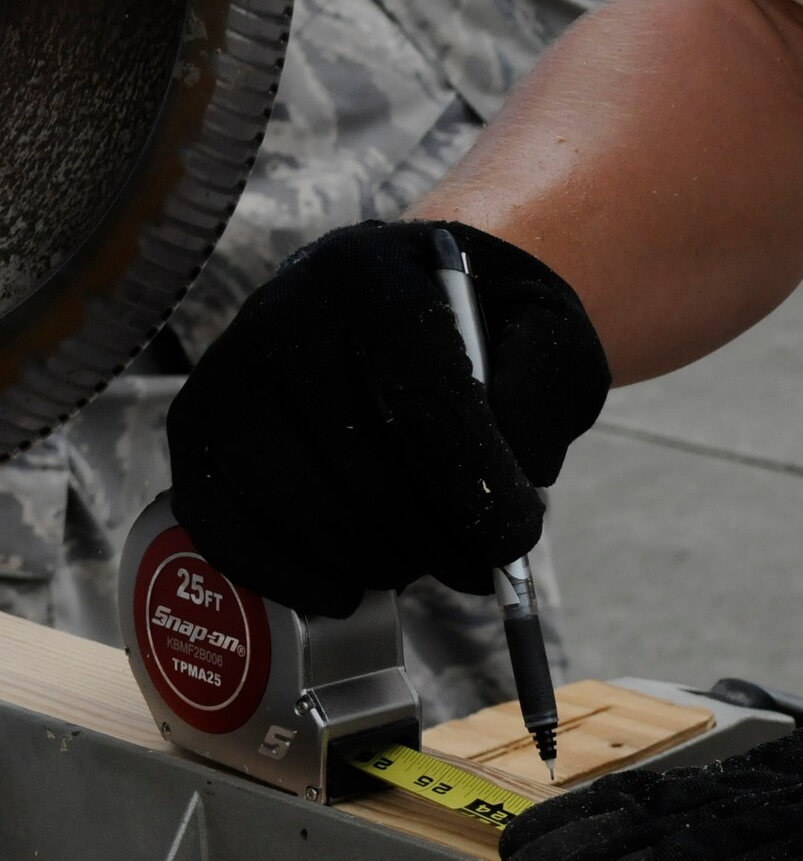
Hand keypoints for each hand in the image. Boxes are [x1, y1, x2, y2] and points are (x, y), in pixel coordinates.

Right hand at [166, 220, 608, 616]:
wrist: (406, 302)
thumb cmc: (485, 331)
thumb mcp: (548, 338)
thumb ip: (542, 396)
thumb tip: (514, 475)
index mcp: (374, 276)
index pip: (421, 403)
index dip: (473, 491)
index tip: (513, 543)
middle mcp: (283, 314)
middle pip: (362, 472)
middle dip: (435, 543)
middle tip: (478, 566)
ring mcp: (227, 374)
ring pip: (301, 511)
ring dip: (376, 562)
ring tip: (421, 559)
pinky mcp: (195, 430)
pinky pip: (228, 528)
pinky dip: (293, 576)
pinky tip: (344, 585)